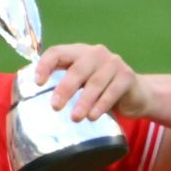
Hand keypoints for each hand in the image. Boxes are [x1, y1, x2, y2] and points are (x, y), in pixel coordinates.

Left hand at [31, 43, 150, 121]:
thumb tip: (34, 105)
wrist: (136, 94)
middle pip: (77, 69)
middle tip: (55, 107)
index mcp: (79, 52)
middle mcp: (96, 53)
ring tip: (74, 118)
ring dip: (83, 101)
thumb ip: (64, 86)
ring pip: (95, 82)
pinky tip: (93, 117)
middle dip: (65, 88)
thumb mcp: (81, 85)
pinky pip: (112, 91)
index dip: (45, 65)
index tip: (37, 83)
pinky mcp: (127, 76)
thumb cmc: (101, 90)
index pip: (58, 52)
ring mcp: (113, 63)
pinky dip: (101, 105)